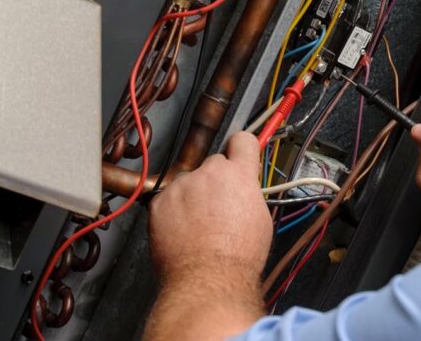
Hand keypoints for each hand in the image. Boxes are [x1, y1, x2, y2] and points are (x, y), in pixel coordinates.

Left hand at [148, 132, 272, 286]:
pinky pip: (167, 200)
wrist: (208, 279)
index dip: (241, 149)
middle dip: (216, 181)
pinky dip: (172, 212)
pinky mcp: (159, 202)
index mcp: (238, 175)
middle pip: (213, 165)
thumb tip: (244, 189)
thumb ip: (249, 194)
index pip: (242, 140)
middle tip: (218, 208)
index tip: (238, 154)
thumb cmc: (238, 256)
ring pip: (188, 183)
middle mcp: (209, 173)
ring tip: (198, 227)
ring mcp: (181, 186)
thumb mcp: (261, 219)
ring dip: (192, 197)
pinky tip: (182, 232)